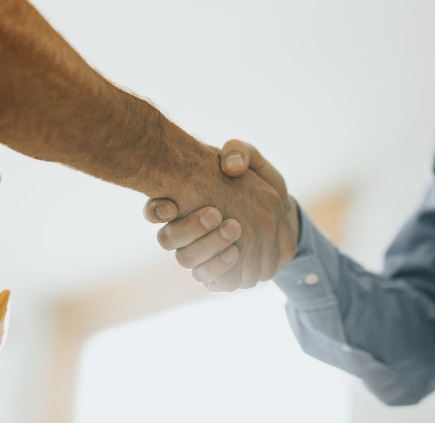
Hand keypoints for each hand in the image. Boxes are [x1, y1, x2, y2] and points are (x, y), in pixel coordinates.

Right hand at [144, 140, 299, 291]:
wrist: (281, 217)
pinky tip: (236, 254)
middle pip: (168, 239)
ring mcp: (199, 256)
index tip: (172, 205)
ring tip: (234, 230)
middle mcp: (184, 232)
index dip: (156, 210)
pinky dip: (220, 270)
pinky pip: (209, 281)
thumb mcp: (251, 161)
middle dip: (190, 228)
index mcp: (182, 204)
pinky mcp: (217, 275)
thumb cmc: (256, 185)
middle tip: (216, 214)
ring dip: (207, 248)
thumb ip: (239, 152)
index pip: (154, 209)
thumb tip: (229, 166)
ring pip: (187, 261)